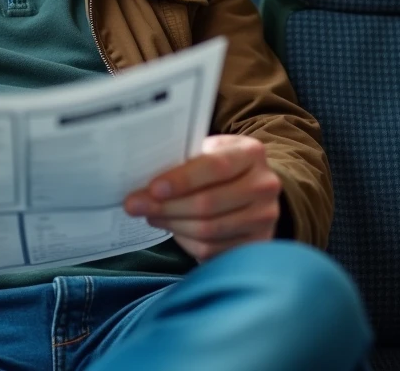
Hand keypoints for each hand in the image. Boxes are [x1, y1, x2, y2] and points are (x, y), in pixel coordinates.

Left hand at [124, 134, 281, 261]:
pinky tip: (172, 229)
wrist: (255, 186)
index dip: (182, 180)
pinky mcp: (256, 244)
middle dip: (166, 206)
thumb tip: (144, 174)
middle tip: (134, 205)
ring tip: (151, 215)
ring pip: (208, 230)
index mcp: (252, 153)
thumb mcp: (211, 149)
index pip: (215, 167)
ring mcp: (264, 218)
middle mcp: (264, 186)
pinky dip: (186, 241)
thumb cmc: (221, 165)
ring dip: (172, 224)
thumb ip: (187, 157)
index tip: (152, 188)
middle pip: (208, 203)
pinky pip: (213, 250)